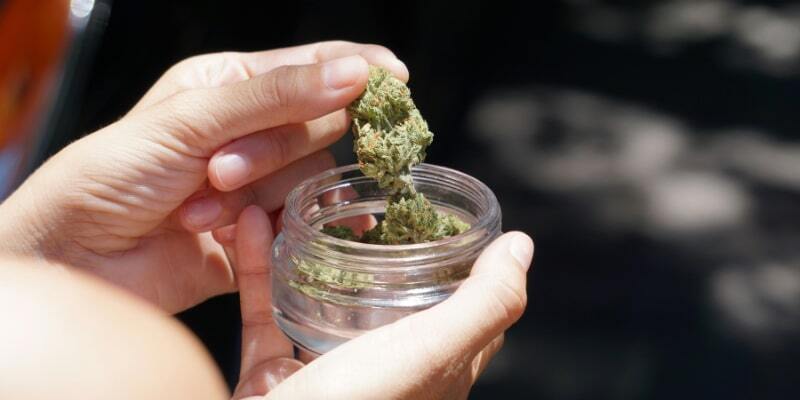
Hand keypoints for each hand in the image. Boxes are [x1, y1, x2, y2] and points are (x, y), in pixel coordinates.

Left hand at [0, 41, 408, 312]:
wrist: (77, 259)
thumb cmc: (112, 175)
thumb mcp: (189, 121)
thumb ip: (276, 97)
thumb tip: (354, 73)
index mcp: (227, 87)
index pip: (309, 68)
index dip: (355, 69)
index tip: (397, 78)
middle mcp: (248, 132)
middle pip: (313, 127)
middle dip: (271, 152)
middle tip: (219, 171)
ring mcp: (256, 184)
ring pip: (308, 179)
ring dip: (258, 197)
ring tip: (203, 211)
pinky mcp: (260, 232)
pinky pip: (304, 224)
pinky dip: (298, 230)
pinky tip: (306, 233)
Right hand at [225, 206, 532, 399]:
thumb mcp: (431, 352)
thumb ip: (482, 304)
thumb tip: (522, 246)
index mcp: (433, 374)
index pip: (469, 314)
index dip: (469, 266)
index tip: (453, 218)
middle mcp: (385, 378)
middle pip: (393, 299)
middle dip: (384, 246)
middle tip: (372, 198)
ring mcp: (328, 379)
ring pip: (325, 300)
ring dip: (318, 249)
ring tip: (313, 200)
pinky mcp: (274, 380)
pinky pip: (267, 312)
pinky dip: (260, 266)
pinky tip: (258, 224)